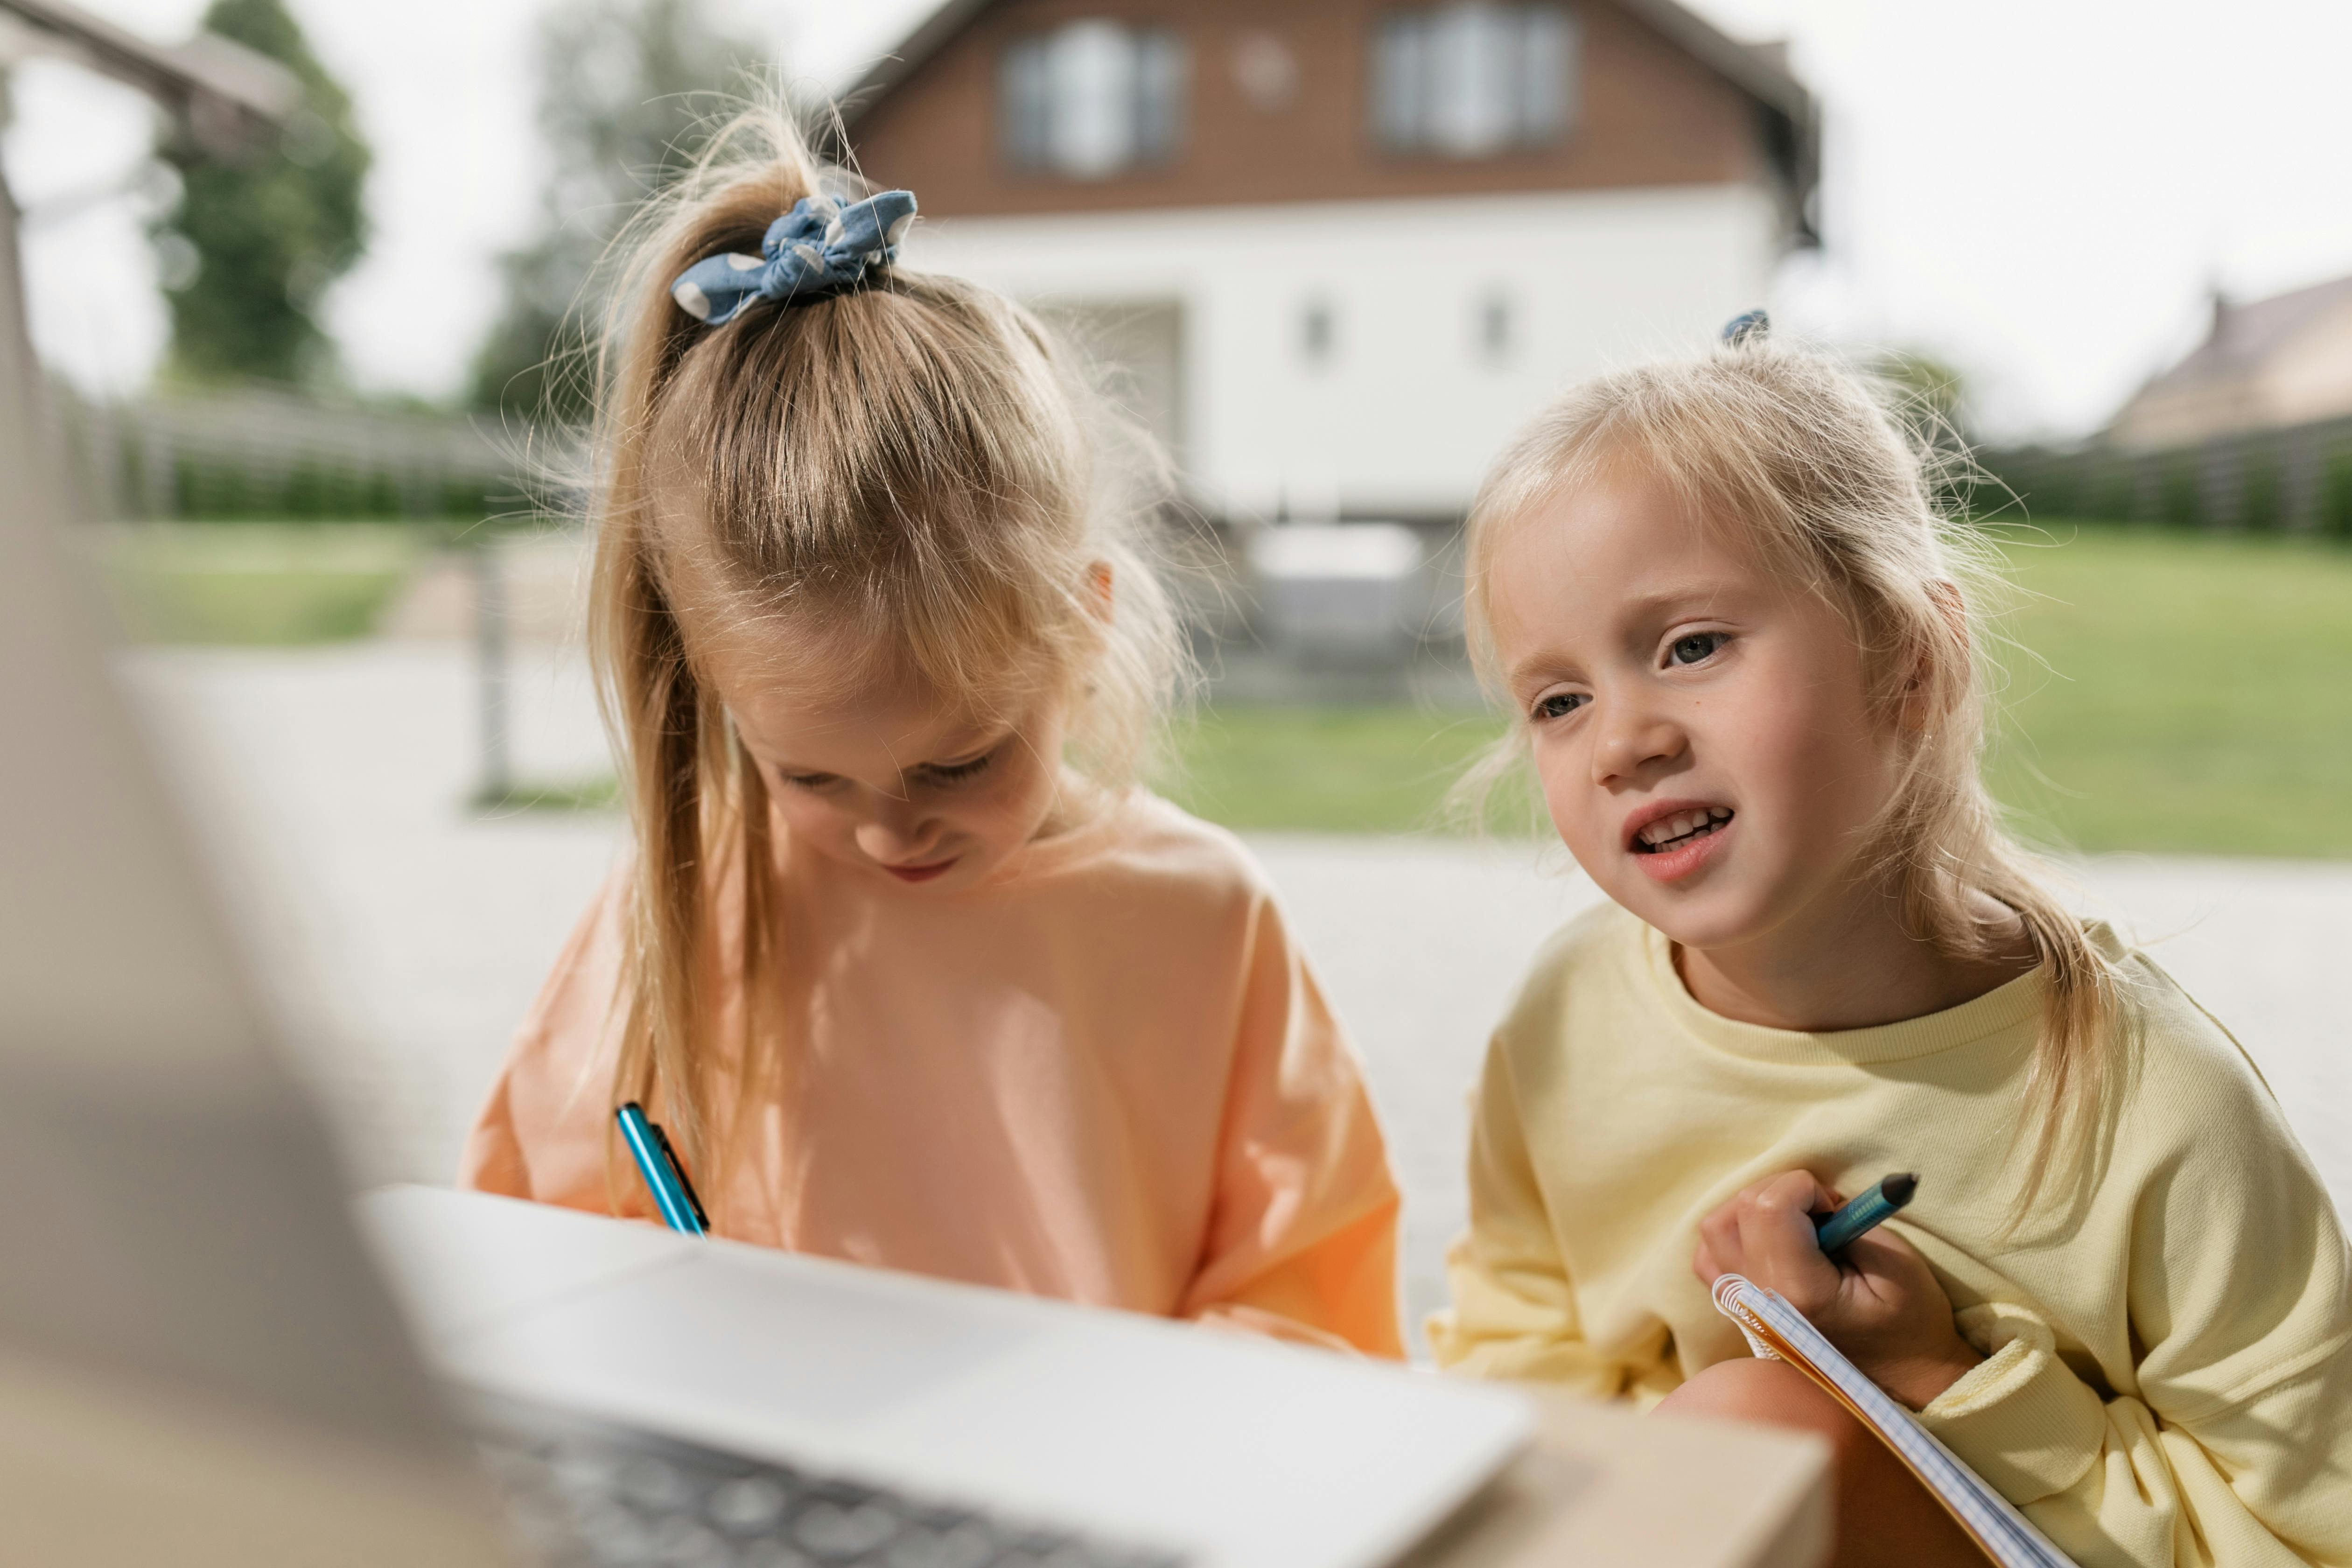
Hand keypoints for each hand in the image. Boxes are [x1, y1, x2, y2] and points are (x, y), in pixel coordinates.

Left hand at [1693, 1171, 1981, 1410]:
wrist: (1905, 1378)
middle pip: (1735, 1212)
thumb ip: (1850, 1219)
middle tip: (1820, 1212)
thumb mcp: (1898, 1263)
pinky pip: (1712, 1258)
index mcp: (1800, 1293)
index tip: (1833, 1207)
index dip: (1802, 1187)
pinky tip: (1774, 1240)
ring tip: (1797, 1224)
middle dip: (1779, 1192)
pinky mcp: (1741, 1310)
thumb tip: (1812, 1196)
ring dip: (1752, 1210)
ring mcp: (1743, 1310)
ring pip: (1713, 1230)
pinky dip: (1736, 1235)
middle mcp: (1759, 1303)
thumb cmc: (1910, 1322)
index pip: (1767, 1208)